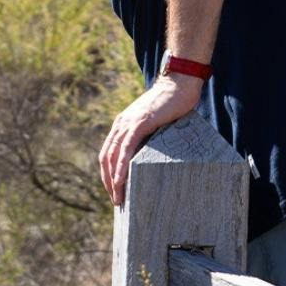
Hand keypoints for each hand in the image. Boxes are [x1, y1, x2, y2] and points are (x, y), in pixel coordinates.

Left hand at [99, 75, 202, 206]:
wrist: (179, 84)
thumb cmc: (173, 103)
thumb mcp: (156, 122)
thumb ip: (150, 135)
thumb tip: (154, 155)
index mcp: (122, 124)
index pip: (109, 153)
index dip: (109, 174)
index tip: (115, 190)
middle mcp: (120, 124)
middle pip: (106, 158)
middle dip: (108, 182)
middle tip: (116, 201)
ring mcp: (128, 124)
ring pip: (112, 157)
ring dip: (113, 180)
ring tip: (119, 198)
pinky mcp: (139, 124)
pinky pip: (125, 151)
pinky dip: (120, 168)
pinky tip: (121, 182)